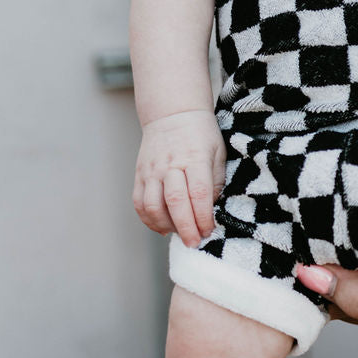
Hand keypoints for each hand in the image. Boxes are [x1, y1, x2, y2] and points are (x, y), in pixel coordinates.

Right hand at [133, 109, 225, 245]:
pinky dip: (148, 219)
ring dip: (165, 226)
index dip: (203, 217)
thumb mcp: (218, 153)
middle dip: (185, 228)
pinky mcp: (140, 174)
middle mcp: (170, 165)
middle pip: (175, 202)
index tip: (209, 231)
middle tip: (194, 243)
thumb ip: (216, 182)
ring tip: (179, 234)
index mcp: (195, 158)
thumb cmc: (201, 135)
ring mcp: (152, 170)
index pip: (198, 193)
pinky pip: (139, 202)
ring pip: (152, 205)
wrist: (173, 113)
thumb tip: (211, 212)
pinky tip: (162, 227)